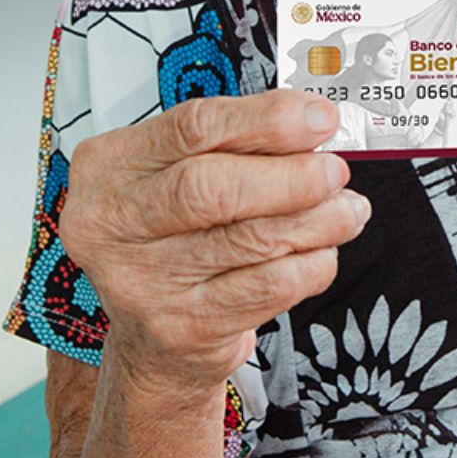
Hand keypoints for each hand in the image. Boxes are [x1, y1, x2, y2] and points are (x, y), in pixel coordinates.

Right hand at [58, 91, 368, 391]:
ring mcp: (143, 282)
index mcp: (109, 166)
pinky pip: (269, 287)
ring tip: (347, 209)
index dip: (266, 120)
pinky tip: (322, 252)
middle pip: (214, 188)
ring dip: (317, 220)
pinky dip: (311, 264)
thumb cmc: (174, 234)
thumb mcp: (179, 172)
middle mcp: (112, 223)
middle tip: (335, 171)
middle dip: (292, 176)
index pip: (193, 127)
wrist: (153, 339)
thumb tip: (310, 121)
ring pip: (250, 239)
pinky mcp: (183, 327)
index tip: (319, 118)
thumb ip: (235, 141)